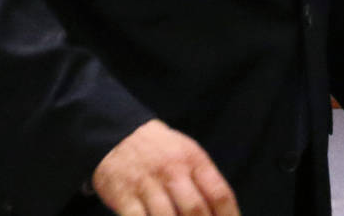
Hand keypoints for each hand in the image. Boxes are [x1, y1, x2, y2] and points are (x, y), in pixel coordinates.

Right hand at [91, 119, 239, 215]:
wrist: (121, 135)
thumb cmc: (162, 152)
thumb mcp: (189, 155)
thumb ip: (204, 182)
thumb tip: (223, 213)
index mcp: (195, 161)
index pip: (219, 193)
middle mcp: (173, 171)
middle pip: (195, 209)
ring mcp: (148, 183)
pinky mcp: (124, 195)